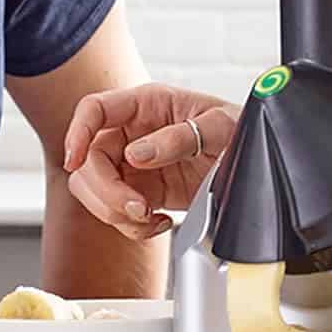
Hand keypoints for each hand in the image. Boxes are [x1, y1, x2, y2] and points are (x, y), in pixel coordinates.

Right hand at [64, 84, 238, 239]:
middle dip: (105, 190)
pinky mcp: (144, 191)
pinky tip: (159, 224)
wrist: (257, 164)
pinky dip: (132, 227)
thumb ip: (178, 137)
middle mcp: (134, 132)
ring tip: (149, 218)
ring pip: (94, 190)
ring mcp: (135, 164)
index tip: (74, 160)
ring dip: (114, 212)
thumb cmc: (240, 129)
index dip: (77, 132)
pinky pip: (118, 213)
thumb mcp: (220, 126)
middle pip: (89, 159)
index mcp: (147, 104)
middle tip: (136, 208)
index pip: (95, 109)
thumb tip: (137, 155)